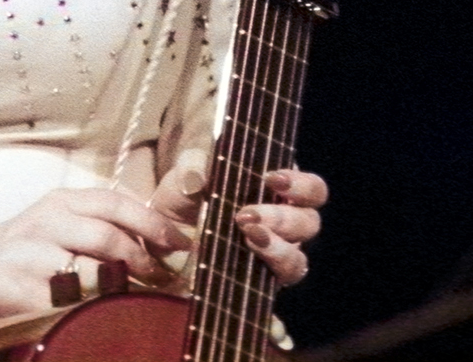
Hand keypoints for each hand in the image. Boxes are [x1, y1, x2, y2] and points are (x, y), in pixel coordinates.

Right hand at [0, 188, 192, 327]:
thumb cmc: (32, 244)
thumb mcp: (63, 219)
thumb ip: (104, 221)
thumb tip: (163, 238)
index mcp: (62, 201)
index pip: (115, 202)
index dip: (153, 223)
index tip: (180, 243)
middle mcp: (46, 222)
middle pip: (106, 237)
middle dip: (142, 259)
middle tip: (162, 276)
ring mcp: (31, 256)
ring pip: (89, 270)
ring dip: (121, 284)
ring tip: (136, 292)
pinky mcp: (21, 290)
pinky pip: (68, 302)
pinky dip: (92, 305)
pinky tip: (103, 307)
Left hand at [148, 161, 325, 285]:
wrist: (162, 236)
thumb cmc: (184, 197)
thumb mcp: (183, 176)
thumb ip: (192, 167)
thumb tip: (196, 178)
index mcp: (275, 193)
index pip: (310, 189)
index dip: (301, 185)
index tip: (271, 179)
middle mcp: (282, 227)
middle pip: (309, 223)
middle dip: (283, 218)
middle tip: (247, 215)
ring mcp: (272, 260)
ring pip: (297, 260)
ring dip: (277, 250)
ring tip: (248, 239)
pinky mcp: (258, 287)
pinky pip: (275, 301)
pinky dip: (273, 304)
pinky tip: (262, 297)